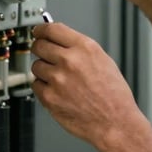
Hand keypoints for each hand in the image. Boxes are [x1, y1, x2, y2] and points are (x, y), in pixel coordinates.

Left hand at [31, 21, 142, 151]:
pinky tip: (58, 91)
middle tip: (45, 55)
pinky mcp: (49, 97)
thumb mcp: (103, 61)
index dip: (41, 29)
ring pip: (36, 66)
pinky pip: (36, 85)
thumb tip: (61, 41)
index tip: (38, 31)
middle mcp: (70, 61)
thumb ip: (80, 49)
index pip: (52, 29)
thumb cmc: (113, 95)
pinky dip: (44, 88)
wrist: (115, 122)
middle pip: (39, 45)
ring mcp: (58, 79)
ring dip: (43, 71)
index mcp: (85, 48)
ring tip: (59, 79)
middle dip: (40, 49)